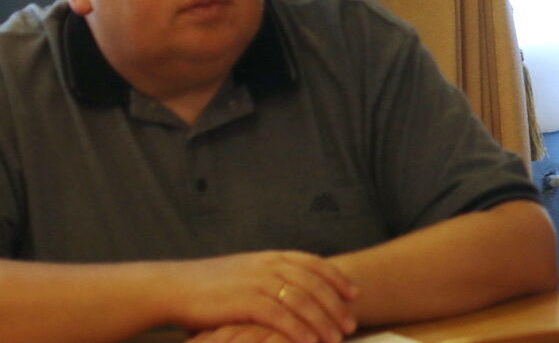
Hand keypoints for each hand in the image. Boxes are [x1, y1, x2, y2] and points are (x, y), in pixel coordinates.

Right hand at [161, 251, 357, 342]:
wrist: (172, 287)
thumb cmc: (206, 286)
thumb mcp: (243, 273)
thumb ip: (267, 277)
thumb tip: (291, 290)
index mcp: (270, 257)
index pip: (314, 264)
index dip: (337, 278)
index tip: (354, 293)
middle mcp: (269, 265)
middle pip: (315, 284)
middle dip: (336, 304)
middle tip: (351, 323)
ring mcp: (258, 281)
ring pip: (303, 301)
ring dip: (323, 320)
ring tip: (336, 338)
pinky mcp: (245, 301)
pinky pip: (281, 316)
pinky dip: (299, 329)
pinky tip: (310, 342)